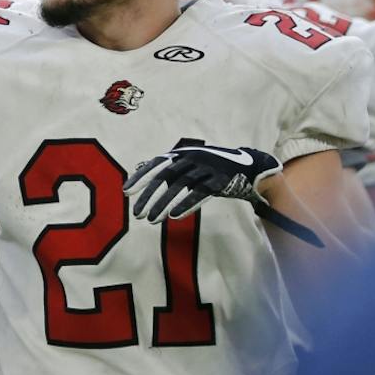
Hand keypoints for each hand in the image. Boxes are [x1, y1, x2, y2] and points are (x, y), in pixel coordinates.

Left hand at [125, 139, 281, 221]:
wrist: (248, 166)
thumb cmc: (210, 166)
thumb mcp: (187, 161)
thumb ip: (166, 165)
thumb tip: (139, 167)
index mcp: (181, 154)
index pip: (155, 165)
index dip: (140, 178)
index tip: (126, 193)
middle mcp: (191, 158)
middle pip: (164, 177)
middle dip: (149, 196)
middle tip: (138, 214)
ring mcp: (205, 168)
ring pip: (179, 187)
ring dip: (163, 204)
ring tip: (151, 220)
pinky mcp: (219, 180)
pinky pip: (199, 194)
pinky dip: (185, 204)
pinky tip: (173, 216)